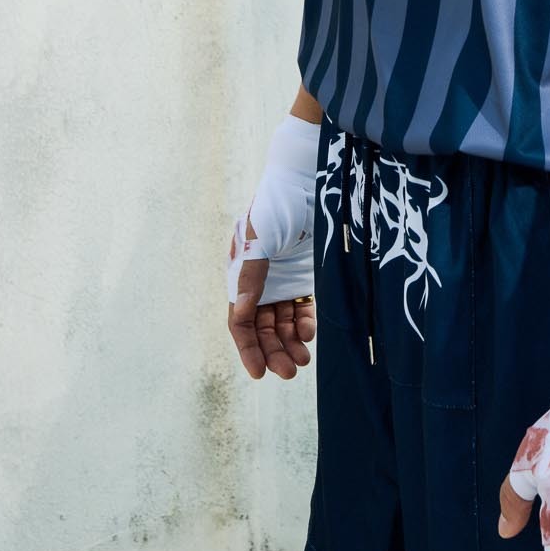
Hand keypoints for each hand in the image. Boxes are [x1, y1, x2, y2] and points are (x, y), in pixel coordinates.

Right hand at [225, 110, 319, 380]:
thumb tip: (241, 313)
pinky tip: (309, 333)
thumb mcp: (261, 237)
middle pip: (262, 327)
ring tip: (301, 361)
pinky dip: (303, 323)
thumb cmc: (278, 203)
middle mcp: (260, 280)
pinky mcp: (303, 275)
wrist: (308, 178)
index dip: (248, 348)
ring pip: (281, 321)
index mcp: (242, 272)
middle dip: (272, 350)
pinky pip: (300, 307)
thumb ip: (251, 275)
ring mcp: (282, 277)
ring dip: (288, 342)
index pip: (240, 320)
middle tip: (289, 372)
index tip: (259, 373)